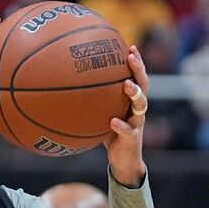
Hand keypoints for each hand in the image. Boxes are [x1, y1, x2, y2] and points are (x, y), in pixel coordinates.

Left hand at [102, 46, 148, 185]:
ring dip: (135, 94)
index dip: (136, 63)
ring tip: (127, 85)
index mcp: (130, 101)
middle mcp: (137, 109)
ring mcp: (137, 123)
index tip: (130, 47)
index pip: (136, 77)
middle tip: (131, 57)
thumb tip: (64, 85)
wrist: (123, 161)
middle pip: (143, 85)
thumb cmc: (109, 134)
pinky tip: (112, 121)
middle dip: (138, 70)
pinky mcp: (132, 138)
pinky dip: (120, 126)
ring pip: (141, 106)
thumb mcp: (99, 114)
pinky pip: (127, 130)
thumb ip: (89, 101)